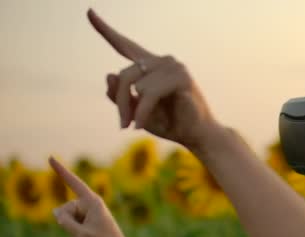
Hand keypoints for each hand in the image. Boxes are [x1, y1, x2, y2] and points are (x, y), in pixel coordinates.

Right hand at [49, 156, 133, 236]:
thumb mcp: (79, 234)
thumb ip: (64, 221)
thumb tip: (56, 211)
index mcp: (92, 201)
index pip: (73, 182)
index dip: (61, 170)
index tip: (51, 157)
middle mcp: (90, 203)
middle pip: (65, 208)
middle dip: (68, 222)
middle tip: (85, 233)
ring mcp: (89, 211)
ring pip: (67, 218)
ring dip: (72, 230)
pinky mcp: (88, 219)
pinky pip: (72, 224)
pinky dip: (76, 234)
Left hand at [88, 8, 218, 149]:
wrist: (195, 135)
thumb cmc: (168, 122)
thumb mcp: (136, 111)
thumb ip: (120, 96)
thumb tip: (109, 74)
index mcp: (150, 66)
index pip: (125, 45)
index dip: (106, 30)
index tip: (89, 12)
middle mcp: (162, 61)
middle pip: (124, 75)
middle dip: (120, 102)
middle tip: (122, 125)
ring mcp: (173, 67)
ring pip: (136, 85)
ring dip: (133, 110)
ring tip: (137, 125)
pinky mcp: (181, 78)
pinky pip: (149, 93)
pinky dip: (142, 112)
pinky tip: (141, 126)